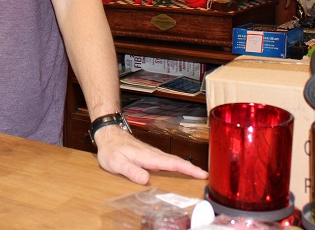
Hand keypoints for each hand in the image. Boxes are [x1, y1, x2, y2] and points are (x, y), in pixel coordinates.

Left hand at [93, 126, 207, 184]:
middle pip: (176, 161)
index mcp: (148, 157)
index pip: (172, 163)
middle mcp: (153, 154)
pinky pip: (167, 160)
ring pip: (173, 160)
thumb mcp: (117, 163)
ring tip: (198, 174)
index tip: (201, 174)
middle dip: (192, 168)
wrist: (108, 134)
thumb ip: (131, 171)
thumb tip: (146, 180)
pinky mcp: (150, 155)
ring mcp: (152, 153)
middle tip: (206, 176)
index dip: (188, 169)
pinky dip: (177, 164)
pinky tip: (180, 169)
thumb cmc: (112, 149)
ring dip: (186, 166)